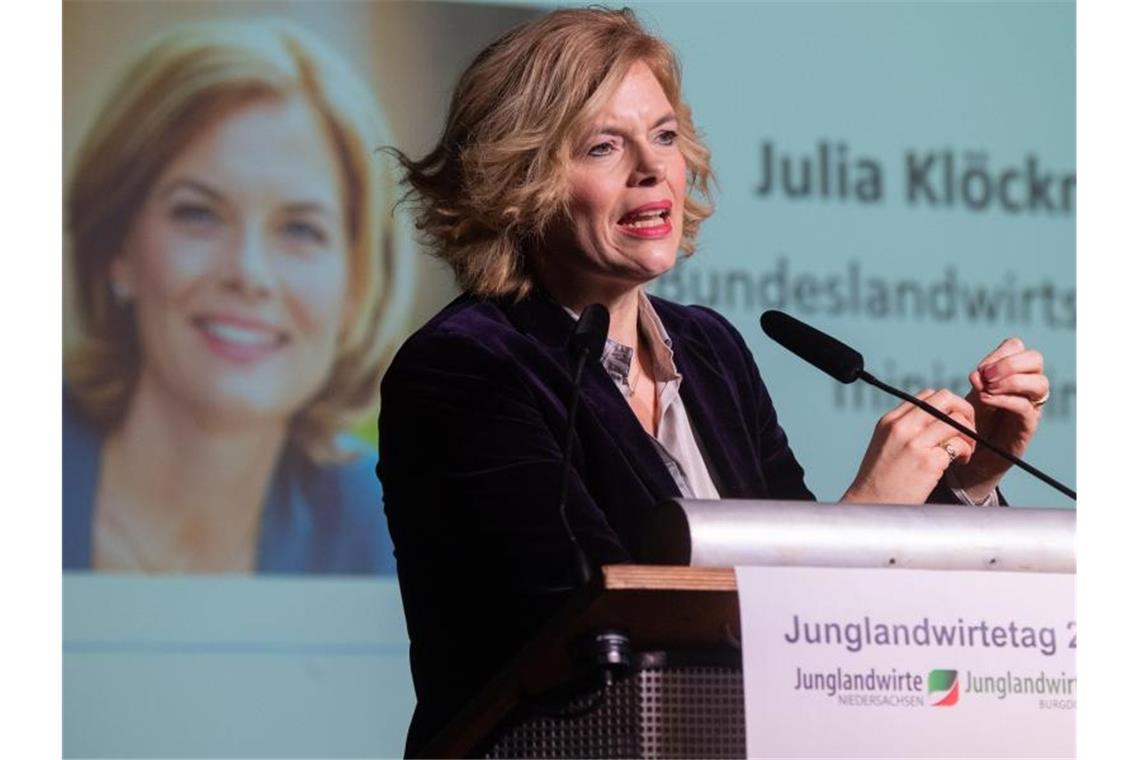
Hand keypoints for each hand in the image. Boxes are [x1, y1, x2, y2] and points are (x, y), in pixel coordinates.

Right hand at [842, 389, 977, 504]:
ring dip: (970, 434)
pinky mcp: (928, 462)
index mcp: (890, 421)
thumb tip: (938, 420)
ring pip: (957, 420)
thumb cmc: (881, 480)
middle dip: (965, 411)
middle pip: (946, 398)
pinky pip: (960, 444)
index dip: (948, 405)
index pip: (928, 395)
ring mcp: (914, 444)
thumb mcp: (886, 445)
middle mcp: (902, 427)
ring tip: (964, 451)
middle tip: (967, 431)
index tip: (952, 422)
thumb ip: (906, 429)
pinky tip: (960, 462)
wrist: (871, 505)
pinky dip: (967, 452)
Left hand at [955, 337, 1048, 496]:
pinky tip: (986, 401)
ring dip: (1010, 381)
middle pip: (1035, 359)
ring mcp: (1031, 406)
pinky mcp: (1027, 426)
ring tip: (987, 389)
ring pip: (1039, 383)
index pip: (1017, 348)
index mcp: (1013, 374)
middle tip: (986, 377)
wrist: (972, 454)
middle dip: (1009, 364)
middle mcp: (1027, 387)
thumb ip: (978, 382)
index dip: (999, 354)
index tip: (980, 369)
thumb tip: (978, 374)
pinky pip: (1026, 408)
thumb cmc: (973, 421)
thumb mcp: (972, 396)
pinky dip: (1006, 400)